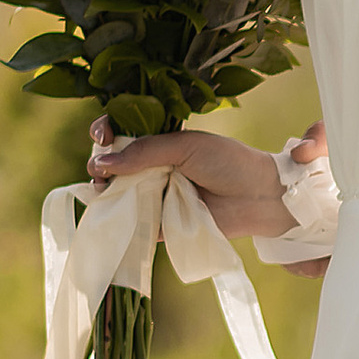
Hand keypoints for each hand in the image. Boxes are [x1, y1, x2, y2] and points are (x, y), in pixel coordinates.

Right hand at [86, 116, 294, 234]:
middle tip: (100, 170)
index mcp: (159, 142)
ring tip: (104, 190)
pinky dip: (117, 222)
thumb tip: (103, 162)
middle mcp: (153, 168)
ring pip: (116, 194)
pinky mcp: (160, 226)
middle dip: (99, 164)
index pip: (121, 132)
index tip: (102, 137)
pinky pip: (132, 225)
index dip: (105, 132)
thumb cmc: (229, 163)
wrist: (260, 197)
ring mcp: (155, 196)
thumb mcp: (186, 147)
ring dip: (103, 192)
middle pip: (112, 164)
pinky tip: (109, 215)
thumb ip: (145, 152)